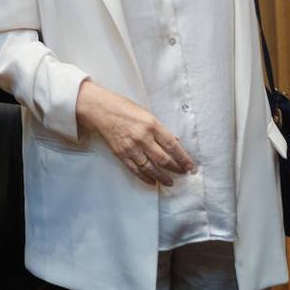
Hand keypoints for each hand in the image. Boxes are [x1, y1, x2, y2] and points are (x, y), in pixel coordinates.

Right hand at [75, 80, 195, 186]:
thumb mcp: (146, 113)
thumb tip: (174, 141)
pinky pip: (135, 169)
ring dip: (162, 177)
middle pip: (163, 159)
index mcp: (151, 124)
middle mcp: (142, 137)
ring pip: (150, 168)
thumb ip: (160, 129)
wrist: (100, 109)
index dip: (183, 158)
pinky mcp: (121, 153)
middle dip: (175, 168)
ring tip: (169, 182)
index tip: (190, 166)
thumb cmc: (122, 107)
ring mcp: (131, 147)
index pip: (172, 145)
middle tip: (182, 173)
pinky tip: (152, 181)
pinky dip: (145, 177)